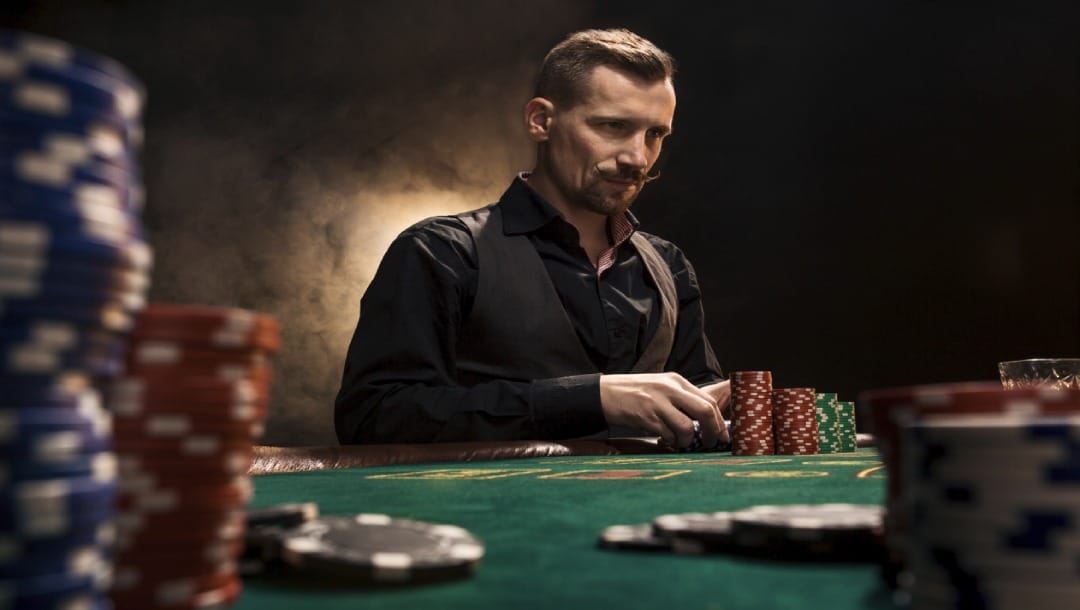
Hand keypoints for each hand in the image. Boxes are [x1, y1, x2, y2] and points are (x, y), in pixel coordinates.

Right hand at [599, 372, 727, 449]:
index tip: (723, 435)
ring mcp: (657, 402)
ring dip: (688, 442)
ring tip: (680, 443)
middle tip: (711, 443)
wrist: (604, 393)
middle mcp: (669, 389)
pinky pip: (668, 435)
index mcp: (676, 381)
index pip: (708, 400)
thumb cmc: (635, 393)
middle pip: (705, 411)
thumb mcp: (661, 387)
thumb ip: (681, 399)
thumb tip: (706, 421)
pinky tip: (665, 440)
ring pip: (687, 427)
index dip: (719, 421)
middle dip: (713, 432)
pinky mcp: (646, 416)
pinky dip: (671, 442)